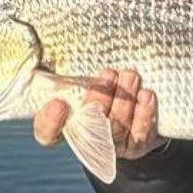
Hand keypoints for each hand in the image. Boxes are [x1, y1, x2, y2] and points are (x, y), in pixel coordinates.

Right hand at [33, 68, 163, 159]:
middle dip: (99, 99)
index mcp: (62, 124)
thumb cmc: (96, 83)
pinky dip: (144, 114)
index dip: (50, 122)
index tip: (58, 104)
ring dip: (124, 101)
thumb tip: (46, 47)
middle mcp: (85, 139)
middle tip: (108, 74)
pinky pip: (140, 135)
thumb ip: (61, 67)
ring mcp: (111, 145)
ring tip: (130, 76)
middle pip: (88, 128)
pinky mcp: (135, 145)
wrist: (129, 102)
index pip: (46, 132)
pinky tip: (146, 95)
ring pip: (116, 129)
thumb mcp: (75, 75)